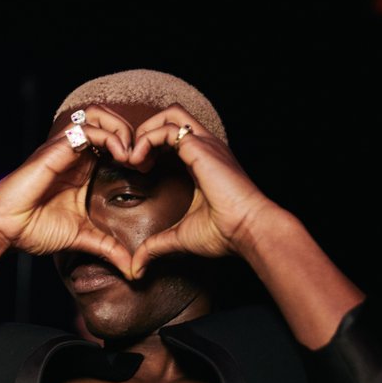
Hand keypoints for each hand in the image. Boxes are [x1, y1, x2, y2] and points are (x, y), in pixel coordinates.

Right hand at [0, 105, 135, 276]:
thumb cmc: (34, 228)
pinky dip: (109, 136)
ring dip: (120, 129)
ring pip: (98, 115)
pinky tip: (119, 156)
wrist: (4, 228)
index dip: (134, 148)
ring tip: (130, 154)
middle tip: (142, 159)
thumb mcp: (82, 237)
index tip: (146, 170)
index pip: (113, 141)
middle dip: (132, 133)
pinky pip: (85, 129)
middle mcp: (74, 153)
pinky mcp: (55, 150)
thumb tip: (133, 269)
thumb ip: (108, 247)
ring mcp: (64, 149)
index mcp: (82, 167)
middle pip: (108, 119)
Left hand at [126, 105, 280, 277]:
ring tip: (133, 160)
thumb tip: (137, 267)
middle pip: (171, 116)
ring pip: (169, 115)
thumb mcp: (181, 237)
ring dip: (144, 133)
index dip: (151, 145)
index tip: (138, 169)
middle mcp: (205, 147)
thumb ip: (156, 246)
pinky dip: (146, 140)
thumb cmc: (224, 233)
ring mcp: (205, 144)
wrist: (249, 230)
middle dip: (145, 131)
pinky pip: (167, 129)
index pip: (173, 136)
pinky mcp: (201, 148)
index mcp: (203, 161)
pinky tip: (138, 162)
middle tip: (132, 160)